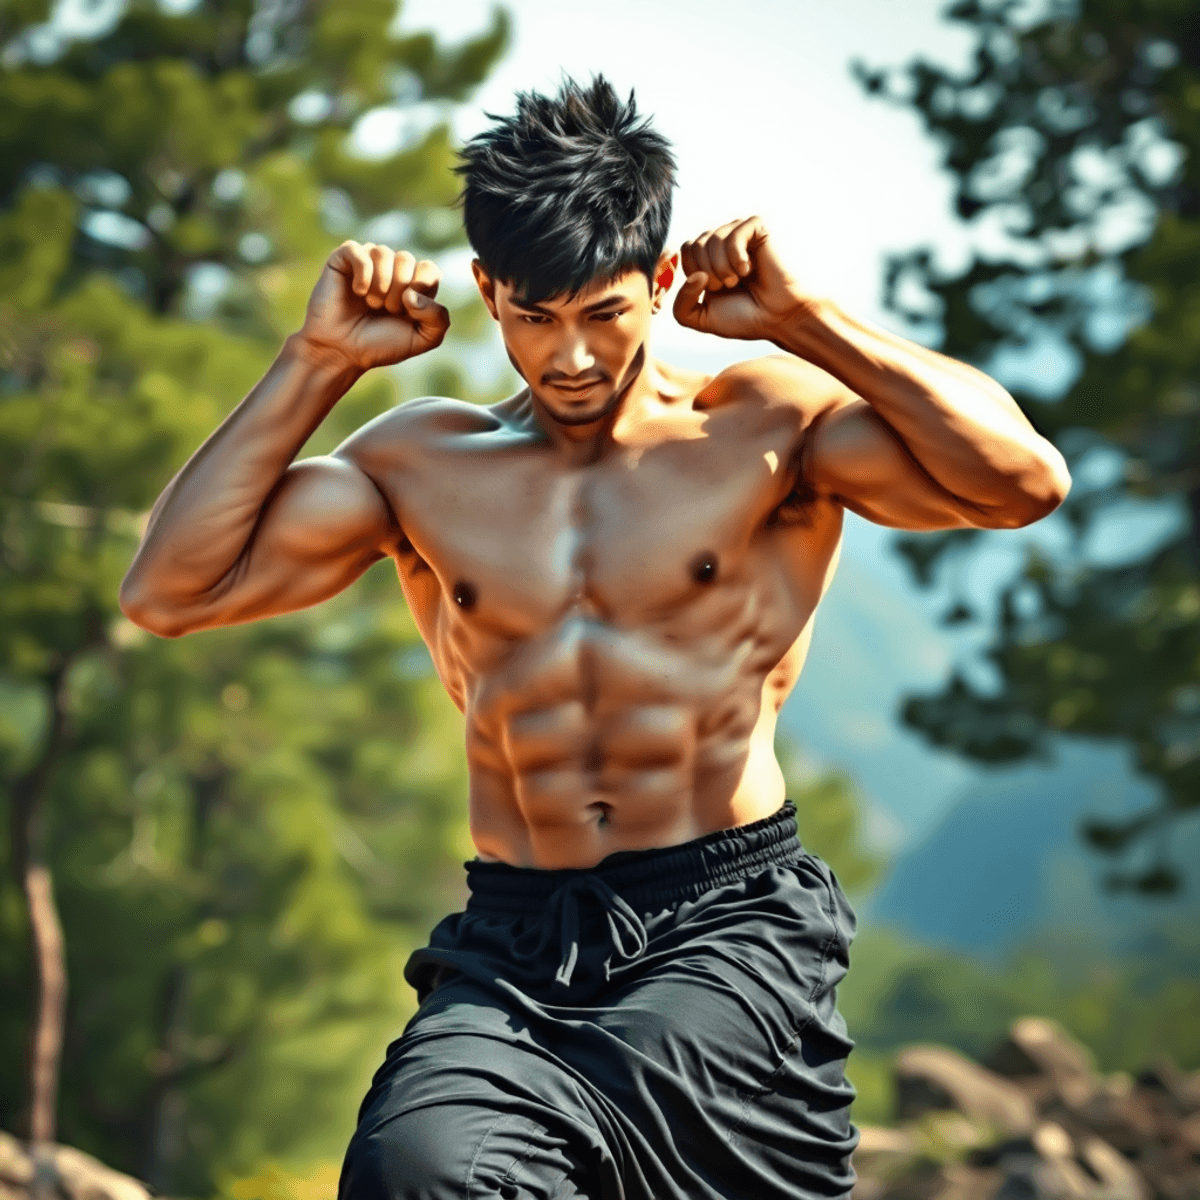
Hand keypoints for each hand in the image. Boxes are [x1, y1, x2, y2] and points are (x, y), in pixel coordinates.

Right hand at [297, 241, 450, 370]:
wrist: (342, 351)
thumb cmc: (380, 345)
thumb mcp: (422, 339)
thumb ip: (439, 319)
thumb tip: (414, 293)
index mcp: (413, 285)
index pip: (429, 269)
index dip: (421, 289)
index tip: (407, 311)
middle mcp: (391, 269)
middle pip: (406, 259)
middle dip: (398, 290)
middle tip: (385, 310)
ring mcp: (367, 262)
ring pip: (383, 252)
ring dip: (380, 286)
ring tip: (371, 304)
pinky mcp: (343, 259)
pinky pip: (359, 251)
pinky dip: (363, 275)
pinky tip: (357, 292)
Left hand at [673, 217, 812, 340]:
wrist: (778, 318)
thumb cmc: (744, 317)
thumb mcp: (701, 318)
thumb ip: (681, 305)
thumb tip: (695, 275)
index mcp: (708, 258)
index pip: (686, 250)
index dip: (694, 275)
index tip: (714, 291)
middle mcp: (722, 241)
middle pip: (694, 244)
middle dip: (708, 274)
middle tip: (729, 287)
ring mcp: (739, 232)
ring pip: (711, 240)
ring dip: (722, 269)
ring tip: (739, 280)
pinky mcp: (757, 228)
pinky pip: (733, 235)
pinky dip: (737, 258)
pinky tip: (749, 270)